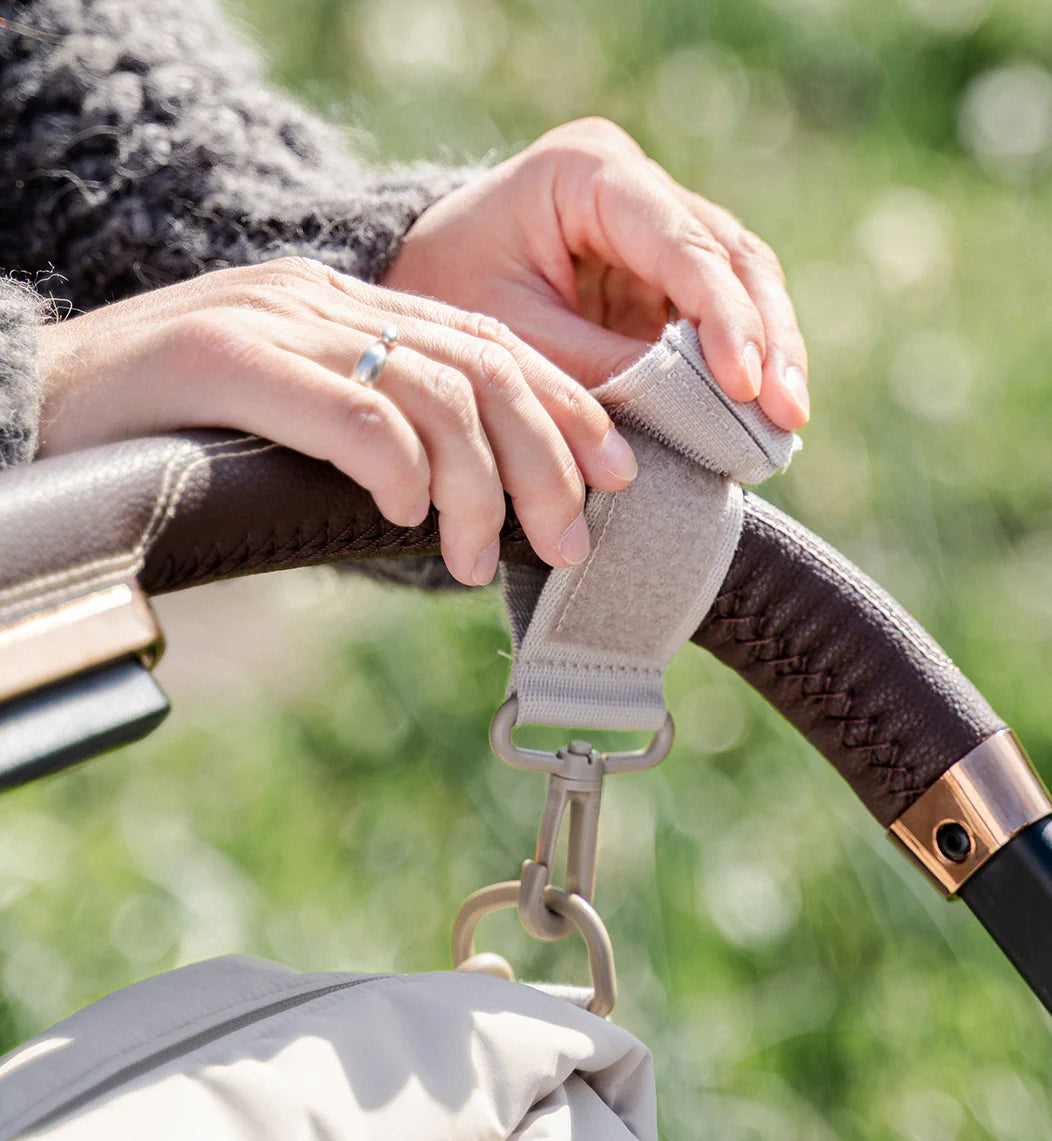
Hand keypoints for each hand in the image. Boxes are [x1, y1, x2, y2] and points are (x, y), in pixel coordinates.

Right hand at [35, 257, 638, 584]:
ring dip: (477, 484)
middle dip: (547, 458)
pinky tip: (407, 517)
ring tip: (477, 555)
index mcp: (349, 307)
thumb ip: (373, 441)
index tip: (618, 474)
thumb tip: (464, 512)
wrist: (32, 400)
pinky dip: (396, 466)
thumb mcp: (291, 425)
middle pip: (480, 367)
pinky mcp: (220, 356)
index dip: (568, 408)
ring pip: (431, 391)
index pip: (490, 346)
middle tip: (569, 540)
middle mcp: (325, 299)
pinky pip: (347, 408)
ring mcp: (274, 320)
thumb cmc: (169, 434)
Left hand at [385, 118, 809, 431]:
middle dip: (767, 337)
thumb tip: (699, 416)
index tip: (748, 386)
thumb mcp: (513, 336)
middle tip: (789, 413)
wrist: (418, 287)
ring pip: (741, 282)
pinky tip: (760, 414)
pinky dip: (739, 364)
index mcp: (589, 171)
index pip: (682, 243)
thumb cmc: (447, 293)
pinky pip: (717, 316)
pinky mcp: (659, 276)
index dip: (724, 318)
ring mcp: (655, 228)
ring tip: (787, 422)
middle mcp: (636, 187)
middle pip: (731, 255)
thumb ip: (602, 368)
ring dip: (769, 352)